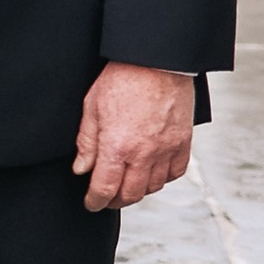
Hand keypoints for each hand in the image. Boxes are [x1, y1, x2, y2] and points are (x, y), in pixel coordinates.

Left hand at [72, 63, 195, 213]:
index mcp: (117, 146)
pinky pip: (175, 172)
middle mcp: (143, 154)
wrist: (155, 60)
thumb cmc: (123, 77)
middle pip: (130, 195)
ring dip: (138, 190)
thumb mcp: (92, 107)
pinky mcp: (183, 142)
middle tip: (107, 198)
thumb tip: (81, 169)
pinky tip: (153, 171)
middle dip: (115, 201)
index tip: (91, 203)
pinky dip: (163, 178)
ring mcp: (166, 149)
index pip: (105, 189)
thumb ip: (86, 142)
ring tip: (128, 183)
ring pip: (153, 187)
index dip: (95, 201)